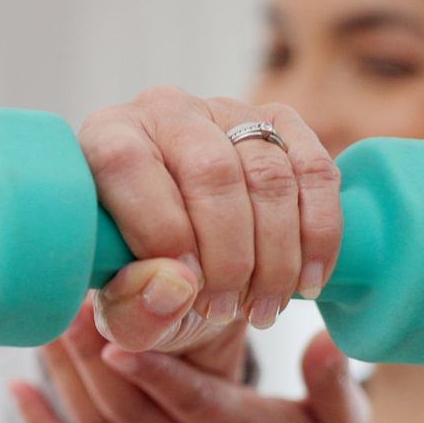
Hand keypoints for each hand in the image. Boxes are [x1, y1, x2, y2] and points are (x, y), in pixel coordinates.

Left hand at [13, 303, 371, 422]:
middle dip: (88, 352)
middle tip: (67, 295)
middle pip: (123, 406)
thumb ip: (333, 380)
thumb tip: (327, 335)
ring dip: (62, 375)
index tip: (113, 333)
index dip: (147, 370)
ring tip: (43, 320)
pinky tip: (16, 388)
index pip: (185, 400)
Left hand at [80, 88, 340, 353]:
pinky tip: (308, 281)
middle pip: (211, 171)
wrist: (193, 268)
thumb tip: (177, 286)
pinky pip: (316, 172)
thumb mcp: (124, 311)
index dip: (160, 227)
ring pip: (269, 176)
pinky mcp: (282, 125)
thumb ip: (133, 308)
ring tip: (262, 309)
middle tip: (225, 310)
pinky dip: (319, 235)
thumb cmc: (145, 283)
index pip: (125, 161)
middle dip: (228, 256)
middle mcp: (165, 111)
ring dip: (276, 257)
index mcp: (104, 138)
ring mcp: (228, 112)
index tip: (187, 288)